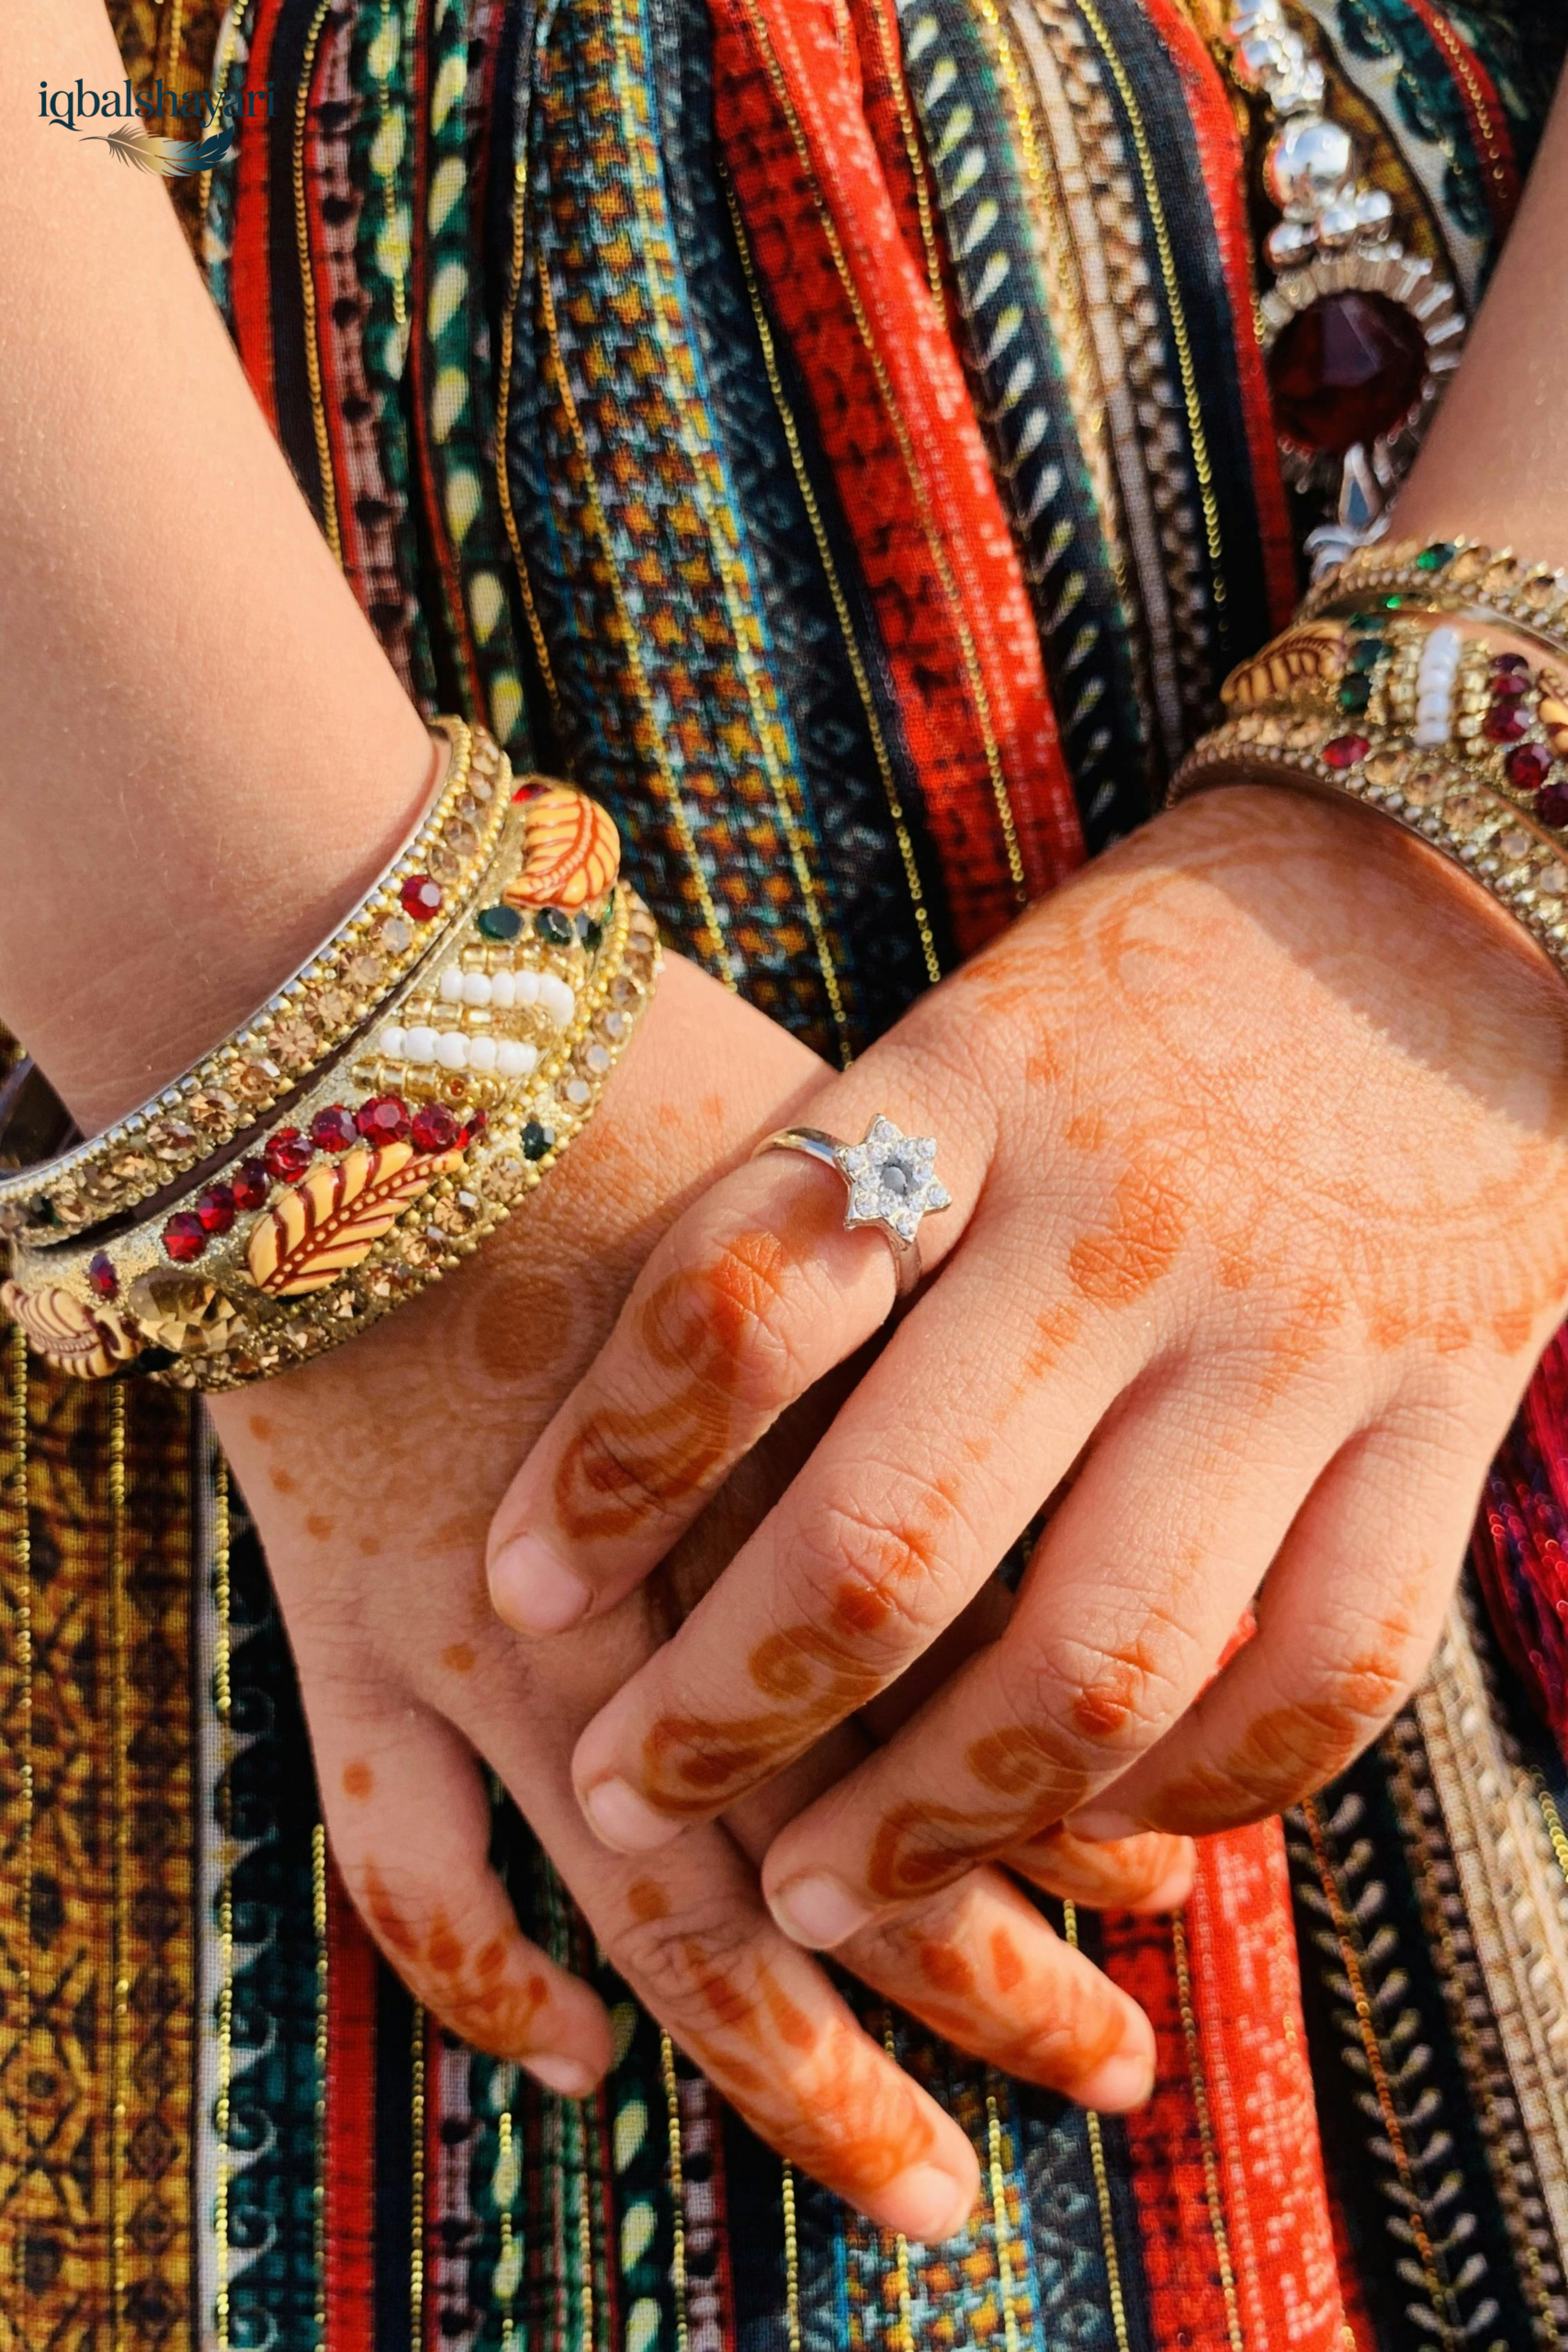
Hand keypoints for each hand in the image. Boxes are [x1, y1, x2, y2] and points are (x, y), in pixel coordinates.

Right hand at [211, 954, 1179, 2241]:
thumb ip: (956, 1358)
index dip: (1089, 1827)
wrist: (374, 1034)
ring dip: (799, 2071)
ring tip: (915, 2180)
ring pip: (666, 1928)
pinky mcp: (351, 1631)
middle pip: (865, 1856)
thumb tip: (1092, 1479)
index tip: (1175, 1904)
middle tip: (1108, 2085)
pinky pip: (405, 1868)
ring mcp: (502, 1647)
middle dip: (1000, 1995)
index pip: (987, 1716)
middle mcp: (678, 1602)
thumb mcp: (849, 1210)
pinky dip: (480, 1986)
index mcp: (810, 1494)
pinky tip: (567, 2064)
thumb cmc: (630, 1080)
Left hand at [485, 786, 1567, 1950]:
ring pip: (1097, 1657)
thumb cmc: (1140, 995)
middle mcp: (1123, 1224)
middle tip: (625, 1796)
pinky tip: (1087, 1824)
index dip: (613, 1470)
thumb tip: (643, 1446)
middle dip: (731, 1710)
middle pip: (894, 1536)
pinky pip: (1320, 1674)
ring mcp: (1300, 1330)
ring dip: (934, 1814)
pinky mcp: (1448, 1410)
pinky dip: (1192, 1792)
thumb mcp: (963, 1040)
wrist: (1437, 901)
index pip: (749, 1299)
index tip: (519, 1591)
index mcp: (968, 1096)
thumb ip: (840, 1210)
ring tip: (821, 1891)